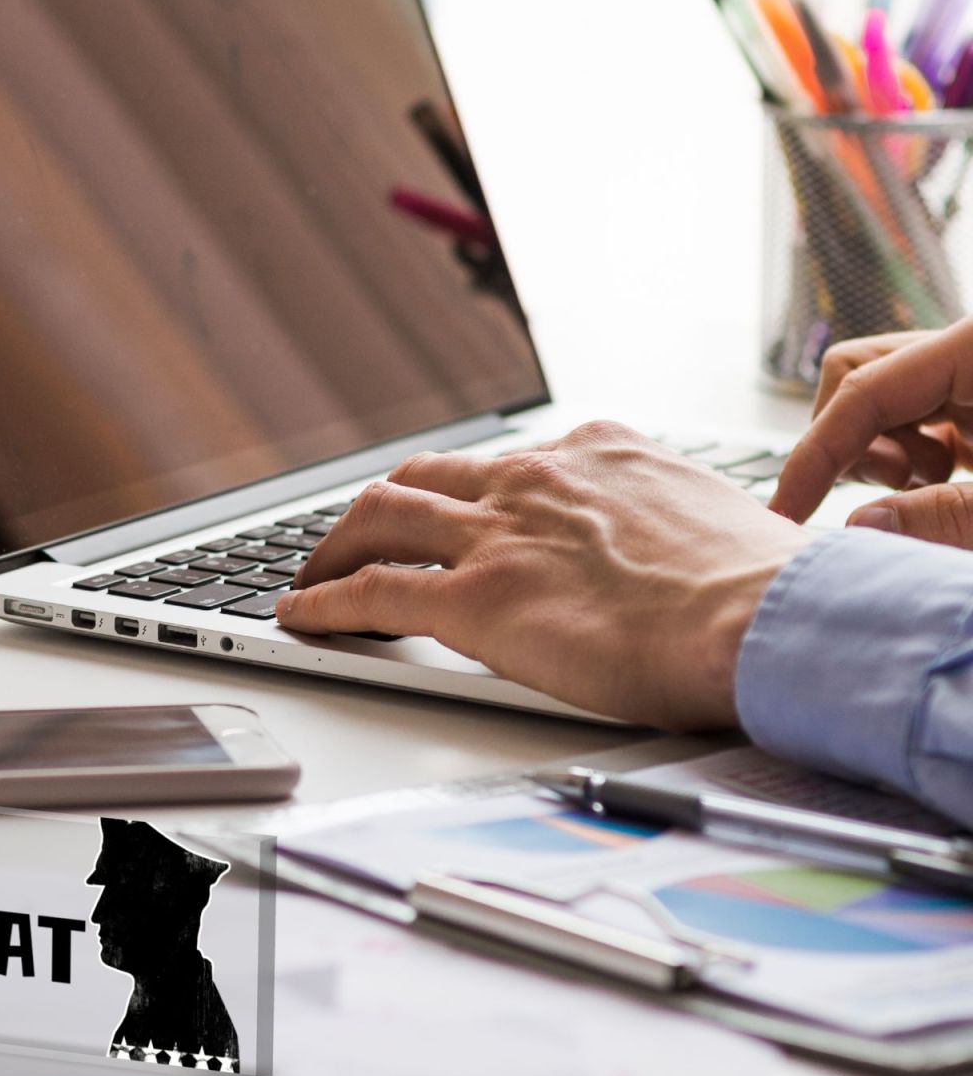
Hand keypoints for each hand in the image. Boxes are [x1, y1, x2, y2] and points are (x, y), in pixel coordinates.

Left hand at [273, 422, 815, 727]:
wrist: (772, 620)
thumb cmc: (768, 590)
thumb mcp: (719, 525)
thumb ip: (674, 526)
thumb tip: (687, 559)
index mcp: (599, 454)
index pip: (508, 464)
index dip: (469, 492)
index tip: (458, 511)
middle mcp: (537, 480)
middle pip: (425, 477)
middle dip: (384, 505)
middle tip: (363, 536)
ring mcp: (499, 535)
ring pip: (381, 517)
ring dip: (337, 544)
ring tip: (315, 571)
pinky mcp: (476, 600)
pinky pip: (373, 592)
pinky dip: (326, 601)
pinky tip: (302, 614)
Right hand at [770, 319, 972, 544]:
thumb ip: (949, 517)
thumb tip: (859, 523)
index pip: (864, 387)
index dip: (816, 452)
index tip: (786, 511)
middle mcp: (964, 351)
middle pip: (859, 378)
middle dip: (854, 442)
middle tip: (899, 488)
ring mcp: (967, 375)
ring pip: (880, 399)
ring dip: (887, 453)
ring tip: (940, 485)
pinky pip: (915, 417)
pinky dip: (912, 460)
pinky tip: (945, 484)